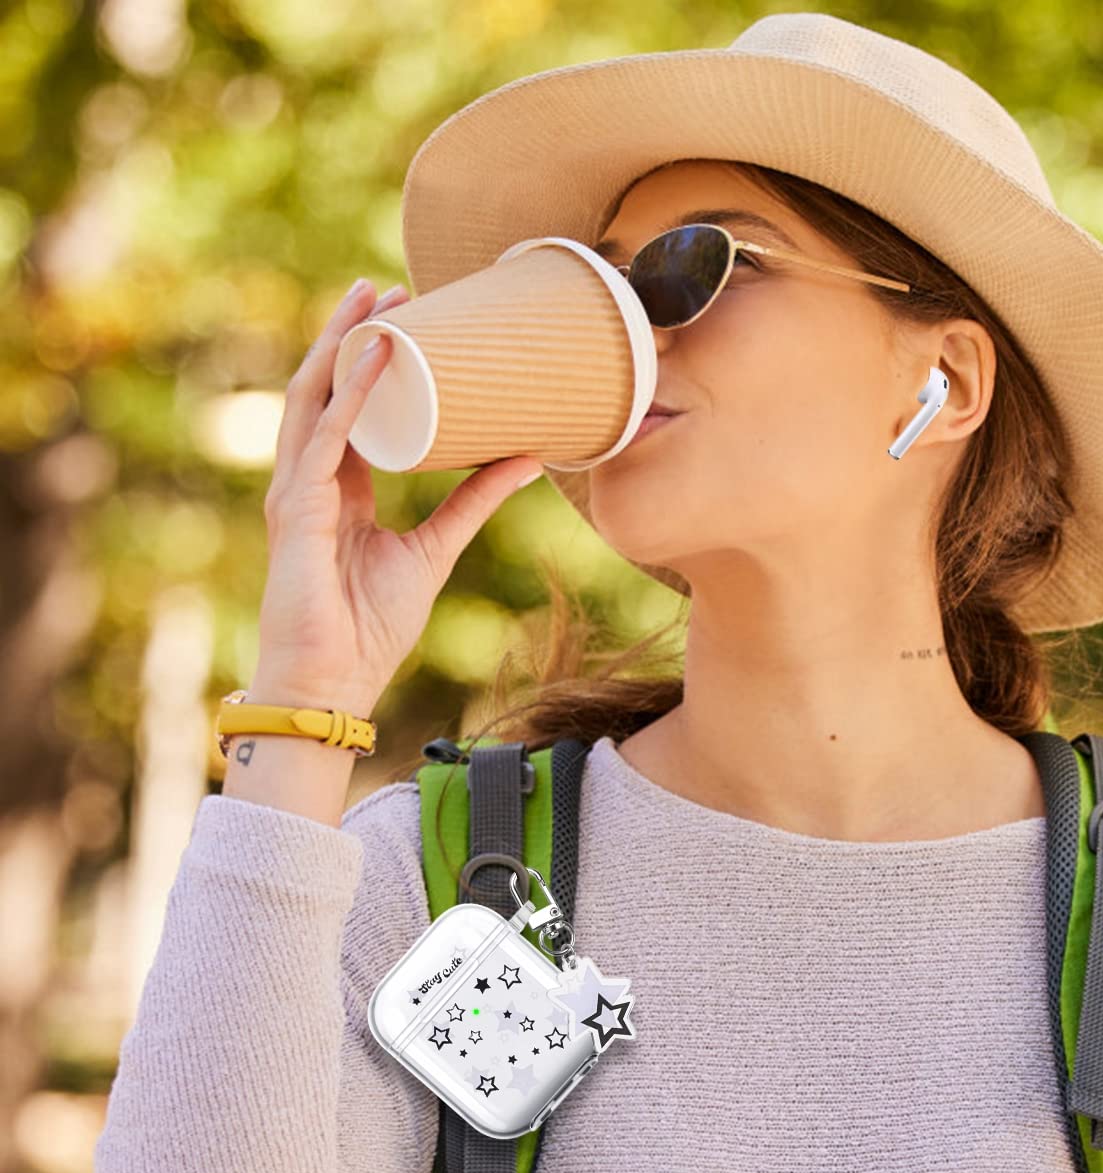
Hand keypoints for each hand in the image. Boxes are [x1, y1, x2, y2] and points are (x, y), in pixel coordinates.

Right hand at [257, 277, 543, 711]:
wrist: (336, 681)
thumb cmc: (372, 626)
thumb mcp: (438, 549)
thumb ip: (476, 500)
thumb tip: (531, 455)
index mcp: (338, 488)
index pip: (349, 407)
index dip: (372, 361)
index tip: (407, 319)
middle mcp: (310, 480)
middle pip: (326, 388)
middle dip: (352, 335)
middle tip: (387, 286)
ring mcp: (296, 491)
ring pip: (314, 399)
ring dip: (342, 346)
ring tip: (372, 300)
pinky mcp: (297, 510)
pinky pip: (323, 440)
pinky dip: (348, 398)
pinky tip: (371, 362)